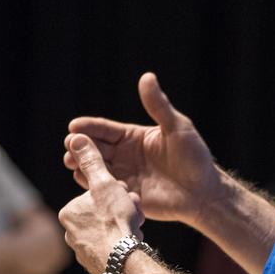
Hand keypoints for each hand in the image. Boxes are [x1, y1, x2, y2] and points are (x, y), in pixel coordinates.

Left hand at [59, 135, 144, 273]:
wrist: (124, 262)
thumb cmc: (114, 220)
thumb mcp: (105, 184)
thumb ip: (90, 160)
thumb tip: (74, 137)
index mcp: (69, 213)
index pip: (97, 194)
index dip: (117, 192)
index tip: (127, 197)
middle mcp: (70, 234)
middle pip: (103, 212)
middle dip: (121, 210)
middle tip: (133, 213)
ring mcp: (83, 252)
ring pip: (110, 230)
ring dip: (125, 226)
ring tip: (135, 230)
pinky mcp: (96, 266)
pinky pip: (113, 249)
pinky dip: (123, 244)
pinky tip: (132, 245)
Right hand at [64, 72, 222, 226]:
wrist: (204, 194)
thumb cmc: (194, 158)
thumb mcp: (177, 127)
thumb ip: (158, 106)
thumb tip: (146, 76)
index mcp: (133, 137)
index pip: (105, 130)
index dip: (89, 127)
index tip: (74, 126)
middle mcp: (124, 156)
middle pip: (95, 148)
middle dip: (79, 146)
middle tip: (70, 145)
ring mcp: (123, 176)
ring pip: (95, 169)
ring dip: (82, 165)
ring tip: (73, 162)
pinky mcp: (125, 196)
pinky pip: (104, 190)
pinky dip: (93, 185)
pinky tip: (87, 181)